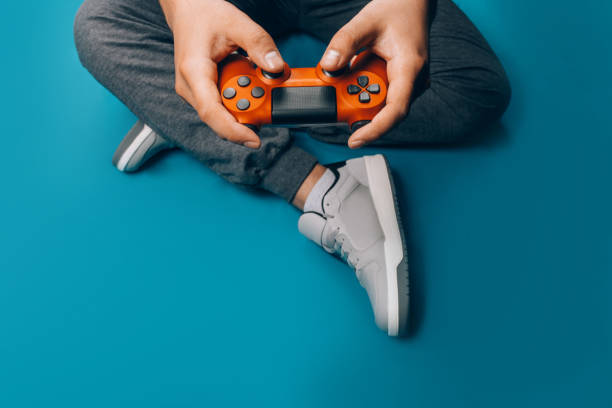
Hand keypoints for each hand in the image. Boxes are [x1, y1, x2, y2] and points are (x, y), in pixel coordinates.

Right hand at [160, 0, 284, 147]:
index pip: (211, 113)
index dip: (233, 131)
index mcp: (194, 72)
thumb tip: (276, 69)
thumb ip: (260, 45)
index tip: (255, 140)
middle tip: (268, 98)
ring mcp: (195, 92)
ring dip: (245, 103)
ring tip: (254, 77)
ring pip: (223, 113)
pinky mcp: (202, 92)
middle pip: (220, 118)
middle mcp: (190, 88)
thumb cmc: (206, 15)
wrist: (188, 9)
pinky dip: (240, 97)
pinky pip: (224, 104)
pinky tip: (247, 78)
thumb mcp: (238, 24)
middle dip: (247, 114)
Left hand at [319, 0, 427, 147]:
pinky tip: (357, 70)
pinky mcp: (401, 83)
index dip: (375, 130)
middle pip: (384, 112)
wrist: (413, 2)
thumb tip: (329, 66)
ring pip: (381, 104)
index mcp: (409, 68)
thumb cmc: (396, 9)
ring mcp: (409, 84)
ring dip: (360, 96)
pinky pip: (381, 95)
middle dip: (358, 108)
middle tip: (338, 91)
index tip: (355, 139)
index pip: (395, 111)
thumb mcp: (365, 22)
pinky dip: (364, 89)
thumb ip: (344, 43)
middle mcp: (413, 81)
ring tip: (351, 69)